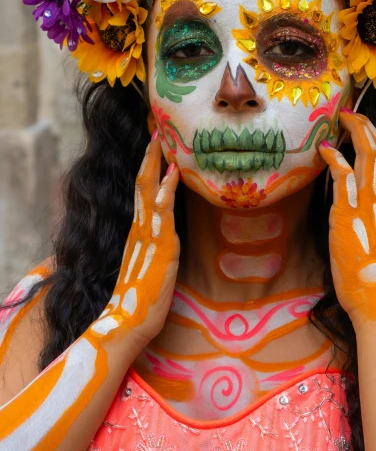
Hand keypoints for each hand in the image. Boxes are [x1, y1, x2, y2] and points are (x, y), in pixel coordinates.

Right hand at [88, 133, 179, 352]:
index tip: (154, 145)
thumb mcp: (149, 265)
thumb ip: (154, 247)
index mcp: (137, 231)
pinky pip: (162, 210)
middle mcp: (140, 228)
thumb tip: (167, 235)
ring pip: (148, 189)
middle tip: (155, 128)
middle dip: (149, 155)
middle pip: (141, 182)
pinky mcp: (160, 246)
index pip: (141, 191)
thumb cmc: (139, 298)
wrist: (127, 322)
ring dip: (156, 162)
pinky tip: (174, 172)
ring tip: (161, 138)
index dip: (148, 167)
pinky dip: (167, 188)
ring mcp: (148, 234)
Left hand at [318, 110, 375, 332]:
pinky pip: (344, 176)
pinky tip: (326, 150)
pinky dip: (335, 159)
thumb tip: (356, 203)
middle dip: (366, 127)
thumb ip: (370, 215)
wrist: (375, 292)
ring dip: (354, 133)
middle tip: (350, 113)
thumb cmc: (373, 272)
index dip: (374, 139)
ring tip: (341, 120)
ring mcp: (368, 203)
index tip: (362, 126)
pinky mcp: (348, 212)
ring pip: (369, 156)